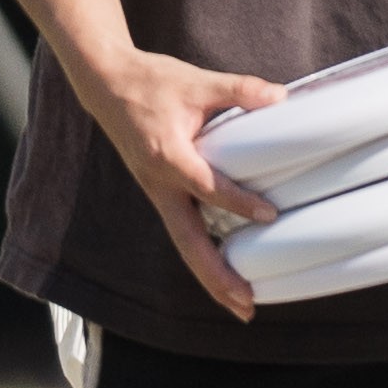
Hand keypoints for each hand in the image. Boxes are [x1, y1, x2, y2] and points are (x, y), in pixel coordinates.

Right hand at [76, 41, 287, 319]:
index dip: (238, 202)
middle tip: (246, 305)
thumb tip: (281, 98)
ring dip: (211, 277)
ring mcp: (158, 194)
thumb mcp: (195, 81)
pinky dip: (204, 257)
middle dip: (217, 277)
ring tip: (242, 305)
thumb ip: (239, 90)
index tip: (269, 215)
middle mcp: (159, 184)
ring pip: (185, 245)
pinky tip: (227, 272)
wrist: (106, 86)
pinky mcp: (160, 194)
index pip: (207, 187)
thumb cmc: (151, 82)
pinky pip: (183, 232)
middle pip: (188, 243)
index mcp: (167, 157)